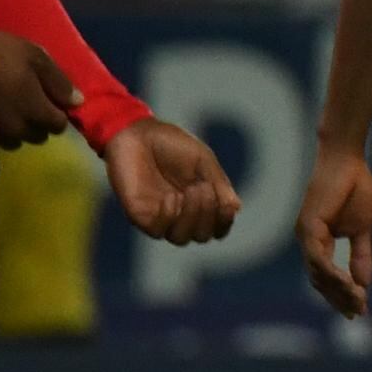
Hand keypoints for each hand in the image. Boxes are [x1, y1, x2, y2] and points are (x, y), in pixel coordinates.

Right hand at [0, 36, 78, 146]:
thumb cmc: (1, 54)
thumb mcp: (37, 59)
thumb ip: (59, 83)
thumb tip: (77, 103)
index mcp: (37, 113)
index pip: (58, 126)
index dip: (57, 113)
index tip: (50, 99)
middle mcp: (18, 130)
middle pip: (38, 135)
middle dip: (39, 122)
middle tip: (30, 102)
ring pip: (17, 140)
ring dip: (19, 128)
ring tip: (11, 108)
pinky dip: (1, 128)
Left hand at [105, 116, 240, 246]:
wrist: (136, 133)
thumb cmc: (171, 144)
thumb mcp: (203, 161)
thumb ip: (218, 184)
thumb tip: (235, 208)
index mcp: (199, 202)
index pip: (217, 227)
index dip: (225, 222)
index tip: (227, 205)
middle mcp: (181, 213)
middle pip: (202, 235)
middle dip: (209, 216)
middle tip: (204, 188)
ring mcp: (160, 215)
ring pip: (181, 238)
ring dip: (192, 218)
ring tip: (192, 190)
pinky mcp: (139, 214)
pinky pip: (157, 231)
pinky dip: (168, 217)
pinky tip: (171, 196)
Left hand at [296, 143, 371, 318]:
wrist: (347, 161)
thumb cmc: (355, 188)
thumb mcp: (363, 229)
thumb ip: (361, 256)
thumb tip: (364, 283)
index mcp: (318, 242)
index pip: (326, 277)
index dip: (341, 295)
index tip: (360, 310)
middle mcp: (308, 242)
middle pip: (320, 281)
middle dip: (339, 299)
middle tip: (358, 313)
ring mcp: (306, 235)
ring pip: (318, 273)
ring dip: (338, 290)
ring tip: (359, 301)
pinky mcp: (309, 226)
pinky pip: (319, 257)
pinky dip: (333, 273)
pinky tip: (349, 284)